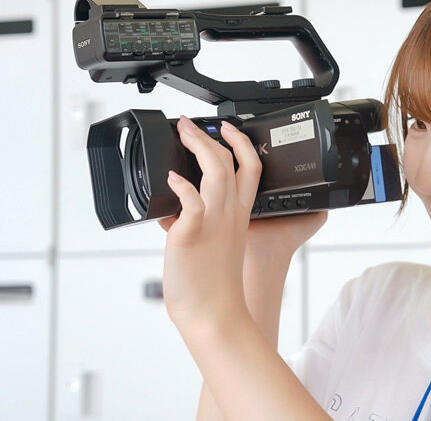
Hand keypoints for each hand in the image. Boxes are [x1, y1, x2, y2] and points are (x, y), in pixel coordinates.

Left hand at [158, 116, 261, 327]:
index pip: (251, 168)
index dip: (241, 142)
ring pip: (215, 172)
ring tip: (183, 133)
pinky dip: (181, 185)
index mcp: (239, 216)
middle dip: (212, 135)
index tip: (225, 128)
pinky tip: (171, 178)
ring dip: (198, 147)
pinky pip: (190, 201)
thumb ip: (200, 219)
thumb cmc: (212, 285)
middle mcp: (229, 215)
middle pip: (232, 162)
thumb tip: (174, 204)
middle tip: (191, 124)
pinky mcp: (190, 233)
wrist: (212, 314)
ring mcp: (212, 222)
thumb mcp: (215, 244)